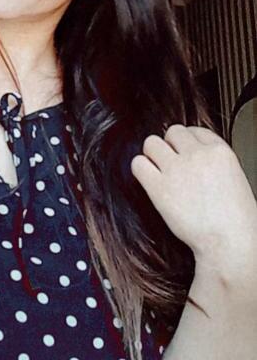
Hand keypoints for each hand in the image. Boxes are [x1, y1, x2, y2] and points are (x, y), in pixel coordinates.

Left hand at [130, 125, 256, 270]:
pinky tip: (147, 179)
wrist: (231, 244)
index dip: (186, 140)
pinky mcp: (158, 187)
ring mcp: (176, 169)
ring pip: (151, 143)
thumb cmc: (236, 221)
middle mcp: (197, 155)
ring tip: (157, 168)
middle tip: (169, 161)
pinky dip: (140, 170)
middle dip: (169, 145)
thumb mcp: (235, 179)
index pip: (195, 130)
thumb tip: (194, 159)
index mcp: (220, 152)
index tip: (182, 149)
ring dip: (152, 154)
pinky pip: (138, 164)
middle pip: (172, 132)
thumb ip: (213, 163)